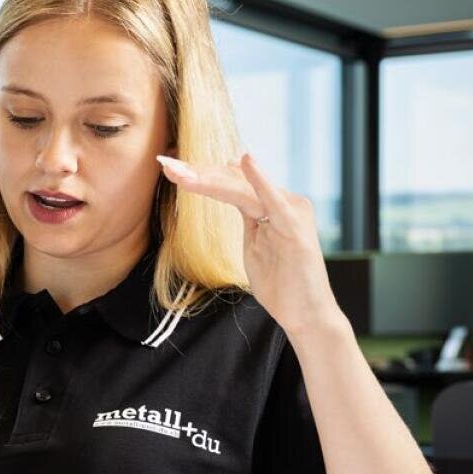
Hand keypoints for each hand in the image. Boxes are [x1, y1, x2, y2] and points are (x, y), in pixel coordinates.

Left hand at [157, 151, 345, 338]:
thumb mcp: (255, 245)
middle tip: (166, 164)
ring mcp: (290, 211)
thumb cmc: (281, 283)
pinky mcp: (294, 227)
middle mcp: (284, 201)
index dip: (201, 174)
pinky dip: (259, 180)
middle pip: (234, 180)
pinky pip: (272, 200)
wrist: (307, 313)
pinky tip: (245, 160)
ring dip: (209, 179)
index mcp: (272, 204)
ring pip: (242, 189)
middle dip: (198, 172)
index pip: (232, 182)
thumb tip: (231, 191)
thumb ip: (247, 217)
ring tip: (181, 171)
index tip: (169, 168)